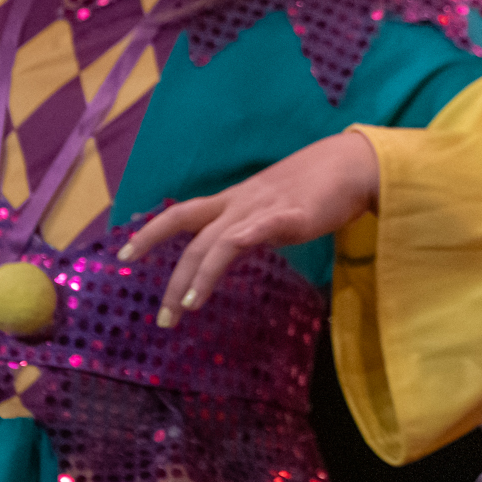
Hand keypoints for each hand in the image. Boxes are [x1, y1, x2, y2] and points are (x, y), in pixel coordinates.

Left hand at [122, 131, 381, 327]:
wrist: (357, 164)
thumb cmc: (324, 184)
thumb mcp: (280, 203)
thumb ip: (259, 224)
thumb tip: (245, 246)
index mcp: (238, 199)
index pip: (183, 213)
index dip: (150, 232)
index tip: (124, 255)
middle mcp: (241, 202)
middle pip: (190, 234)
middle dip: (171, 277)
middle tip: (161, 317)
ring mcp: (261, 208)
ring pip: (211, 243)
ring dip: (191, 279)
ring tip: (181, 312)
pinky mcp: (286, 217)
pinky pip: (244, 238)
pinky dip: (220, 261)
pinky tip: (205, 287)